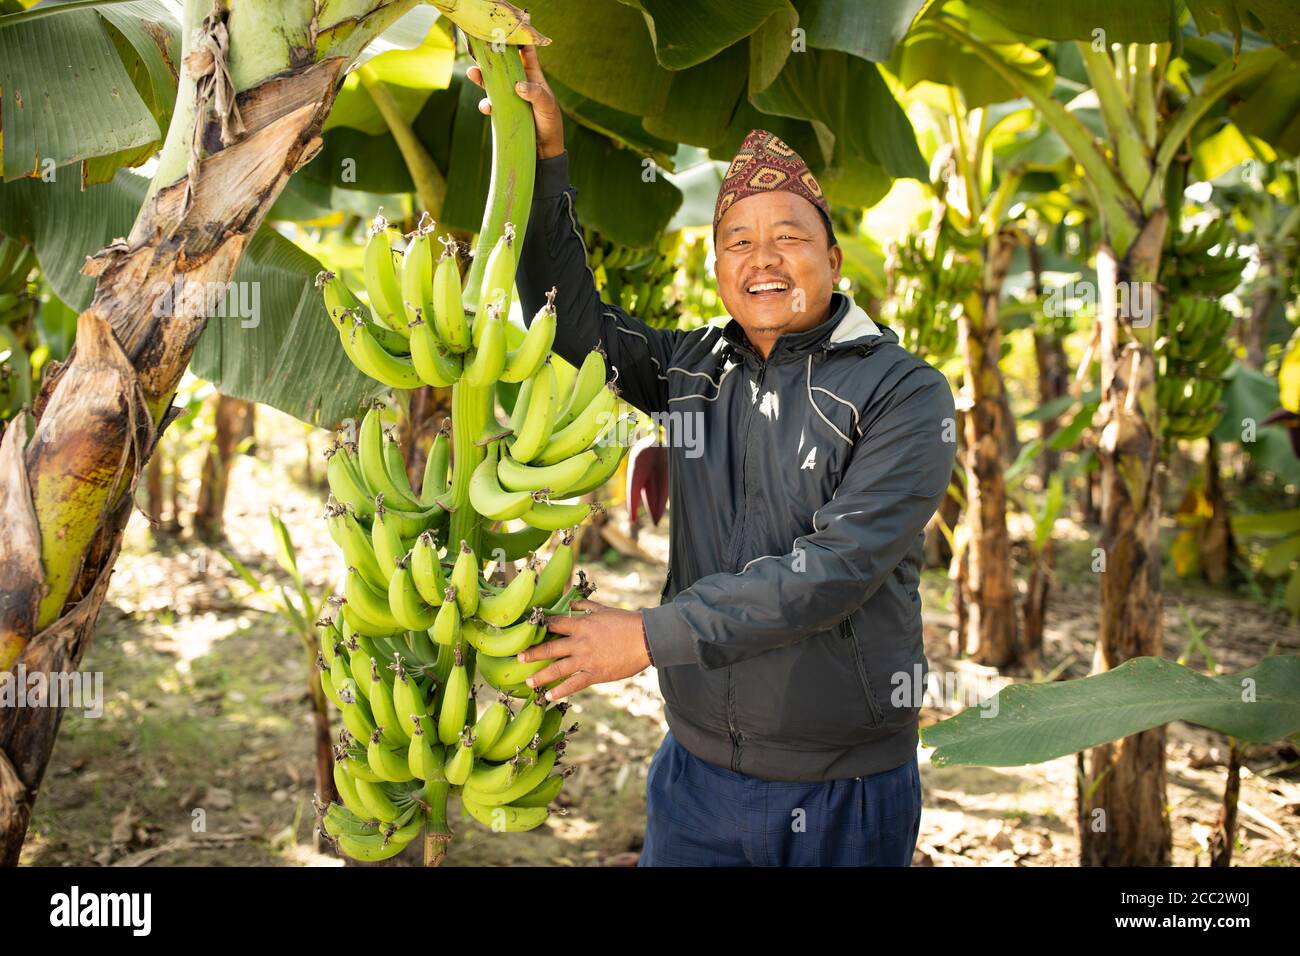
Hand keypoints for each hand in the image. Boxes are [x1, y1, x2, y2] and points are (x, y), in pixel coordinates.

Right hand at [467, 44, 564, 159]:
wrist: (543, 151)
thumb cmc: (550, 124)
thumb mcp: (547, 106)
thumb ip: (535, 94)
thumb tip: (518, 85)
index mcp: (534, 76)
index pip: (526, 52)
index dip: (517, 40)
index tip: (505, 31)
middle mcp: (520, 83)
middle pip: (502, 65)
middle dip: (490, 58)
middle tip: (478, 51)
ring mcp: (510, 97)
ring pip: (492, 83)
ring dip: (481, 78)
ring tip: (473, 74)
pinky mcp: (503, 112)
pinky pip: (490, 104)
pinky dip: (486, 104)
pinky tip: (487, 107)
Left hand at [517, 600, 651, 701]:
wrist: (646, 638)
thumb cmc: (626, 622)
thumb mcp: (603, 609)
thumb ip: (585, 607)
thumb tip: (571, 602)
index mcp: (581, 624)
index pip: (554, 624)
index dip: (539, 628)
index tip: (526, 632)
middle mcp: (579, 642)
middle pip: (550, 648)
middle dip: (533, 654)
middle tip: (518, 659)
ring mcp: (586, 659)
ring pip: (557, 668)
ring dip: (541, 676)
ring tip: (529, 682)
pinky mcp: (595, 674)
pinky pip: (574, 684)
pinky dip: (561, 691)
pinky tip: (550, 696)